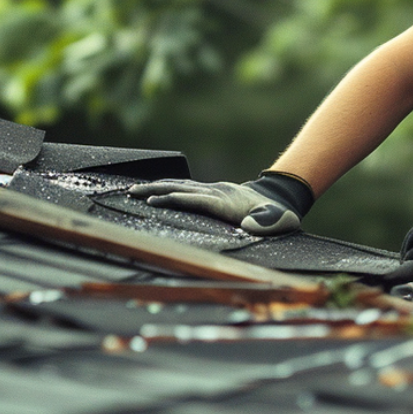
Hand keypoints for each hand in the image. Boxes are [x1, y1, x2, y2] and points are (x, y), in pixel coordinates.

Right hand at [127, 170, 313, 235]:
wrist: (278, 196)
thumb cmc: (278, 213)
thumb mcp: (280, 219)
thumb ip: (268, 222)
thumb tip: (251, 227)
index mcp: (225, 202)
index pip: (195, 200)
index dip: (175, 200)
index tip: (153, 201)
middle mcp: (215, 193)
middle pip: (181, 188)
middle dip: (156, 190)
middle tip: (132, 193)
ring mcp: (211, 190)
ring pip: (180, 186)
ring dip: (157, 187)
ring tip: (134, 190)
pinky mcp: (210, 191)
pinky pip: (185, 187)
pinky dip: (167, 187)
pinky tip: (154, 189)